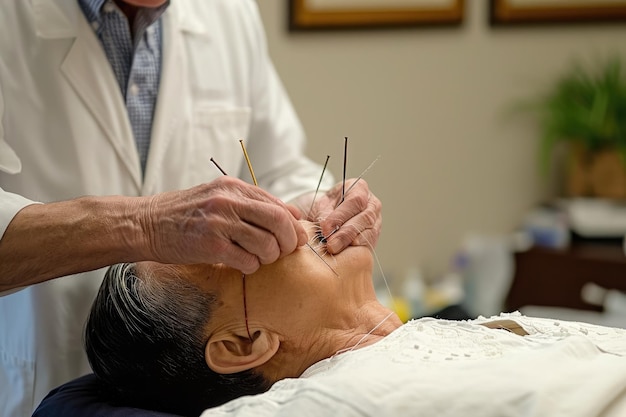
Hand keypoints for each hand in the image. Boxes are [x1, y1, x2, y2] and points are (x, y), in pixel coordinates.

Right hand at [139, 176, 307, 272]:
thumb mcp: (218, 197)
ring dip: (269, 256)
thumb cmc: (185, 213)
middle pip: (278, 221)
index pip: (277, 204)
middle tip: (285, 251)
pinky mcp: (211, 246)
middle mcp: (228, 201)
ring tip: (259, 258)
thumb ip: (252, 203)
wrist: (146, 224)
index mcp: (233, 187)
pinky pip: (248, 261)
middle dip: (289, 240)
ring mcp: (219, 223)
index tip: (295, 237)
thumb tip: (293, 216)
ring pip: (266, 244)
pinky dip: (252, 266)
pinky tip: (242, 264)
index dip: (292, 224)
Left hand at [311, 179, 381, 253]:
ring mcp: (376, 221)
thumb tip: (327, 228)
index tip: (325, 229)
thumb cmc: (325, 207)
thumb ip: (324, 214)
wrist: (328, 215)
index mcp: (359, 188)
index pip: (355, 201)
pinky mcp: (374, 236)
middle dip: (346, 233)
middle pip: (364, 218)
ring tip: (335, 249)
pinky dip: (356, 250)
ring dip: (351, 243)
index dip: (340, 216)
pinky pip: (369, 244)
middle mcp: (372, 204)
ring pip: (369, 232)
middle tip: (330, 245)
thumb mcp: (321, 205)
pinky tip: (344, 254)